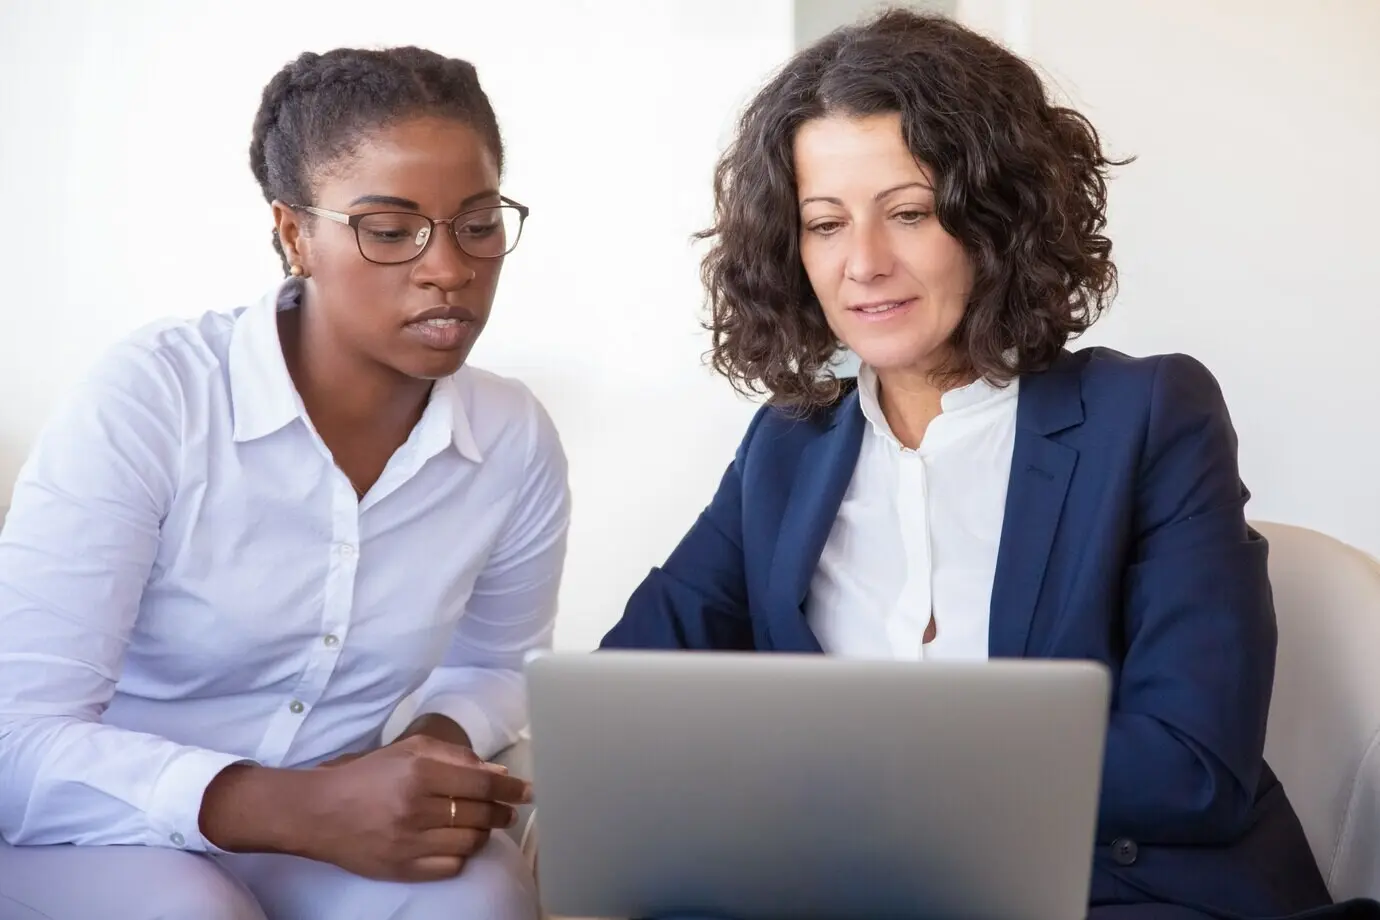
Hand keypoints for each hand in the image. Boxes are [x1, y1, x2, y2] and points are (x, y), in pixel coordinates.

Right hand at [298, 734, 530, 880]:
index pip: (481, 782)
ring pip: (471, 841)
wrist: (319, 813)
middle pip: (480, 813)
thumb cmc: (367, 776)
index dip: (511, 787)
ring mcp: (409, 842)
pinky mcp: (403, 869)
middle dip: (502, 811)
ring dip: (485, 832)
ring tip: (483, 824)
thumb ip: (455, 756)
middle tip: (508, 810)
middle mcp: (416, 807)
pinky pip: (452, 866)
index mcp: (418, 772)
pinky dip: (463, 854)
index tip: (527, 790)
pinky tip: (459, 843)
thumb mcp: (408, 750)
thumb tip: (496, 770)